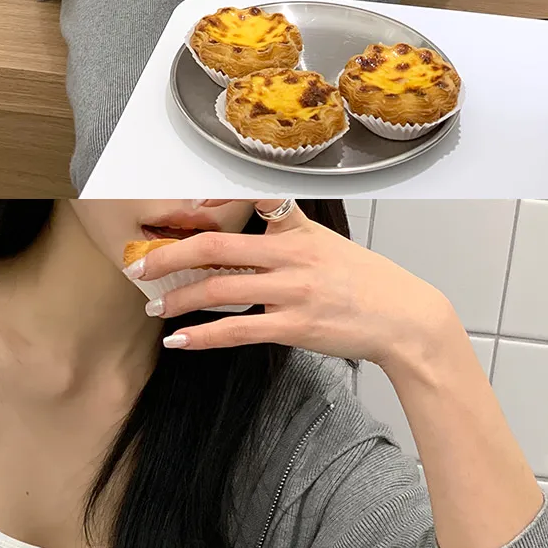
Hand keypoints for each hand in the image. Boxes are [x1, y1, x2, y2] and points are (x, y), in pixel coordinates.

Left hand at [124, 197, 454, 377]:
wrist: (405, 319)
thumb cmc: (369, 284)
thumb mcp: (331, 244)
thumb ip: (291, 233)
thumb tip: (256, 230)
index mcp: (298, 230)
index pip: (246, 206)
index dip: (205, 207)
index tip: (170, 212)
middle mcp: (291, 255)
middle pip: (216, 247)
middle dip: (170, 257)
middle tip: (142, 266)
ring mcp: (292, 291)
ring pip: (219, 290)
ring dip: (179, 299)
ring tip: (155, 307)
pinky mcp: (294, 326)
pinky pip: (237, 329)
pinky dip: (202, 335)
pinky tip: (180, 340)